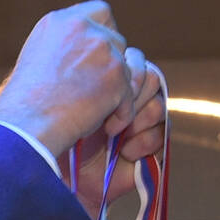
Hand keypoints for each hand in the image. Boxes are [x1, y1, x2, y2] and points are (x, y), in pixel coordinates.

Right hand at [0, 2, 137, 157]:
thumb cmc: (26, 103)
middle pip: (117, 41)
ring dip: (116, 90)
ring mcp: (102, 49)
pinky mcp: (116, 74)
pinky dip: (122, 112)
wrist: (27, 124)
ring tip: (97, 112)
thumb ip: (66, 46)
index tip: (100, 53)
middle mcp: (82, 27)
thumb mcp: (39, 58)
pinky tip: (107, 125)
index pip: (100, 12)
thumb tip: (88, 53)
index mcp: (60, 21)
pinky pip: (129, 95)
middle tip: (97, 91)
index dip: (105, 32)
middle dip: (112, 65)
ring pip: (126, 68)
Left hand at [68, 58, 166, 216]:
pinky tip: (124, 152)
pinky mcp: (150, 146)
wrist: (61, 177)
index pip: (131, 58)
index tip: (97, 88)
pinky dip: (144, 141)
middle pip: (149, 76)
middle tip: (107, 115)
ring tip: (113, 135)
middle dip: (130, 95)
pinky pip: (163, 132)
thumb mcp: (68, 96)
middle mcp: (126, 98)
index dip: (122, 71)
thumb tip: (110, 42)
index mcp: (107, 81)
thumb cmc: (56, 136)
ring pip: (158, 104)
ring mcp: (140, 121)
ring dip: (137, 118)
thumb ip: (89, 68)